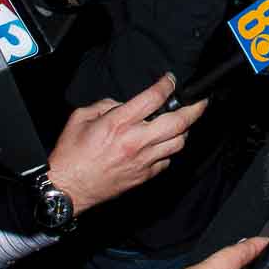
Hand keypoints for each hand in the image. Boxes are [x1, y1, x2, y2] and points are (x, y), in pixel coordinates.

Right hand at [47, 74, 210, 213]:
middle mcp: (135, 141)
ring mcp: (143, 161)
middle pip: (178, 122)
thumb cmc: (71, 155)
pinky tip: (163, 145)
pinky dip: (169, 151)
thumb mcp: (80, 118)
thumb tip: (123, 104)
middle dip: (195, 108)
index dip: (167, 85)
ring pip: (179, 143)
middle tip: (201, 101)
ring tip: (182, 123)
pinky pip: (167, 161)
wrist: (67, 188)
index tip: (171, 80)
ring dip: (185, 130)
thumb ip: (105, 105)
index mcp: (119, 123)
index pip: (154, 98)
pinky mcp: (144, 176)